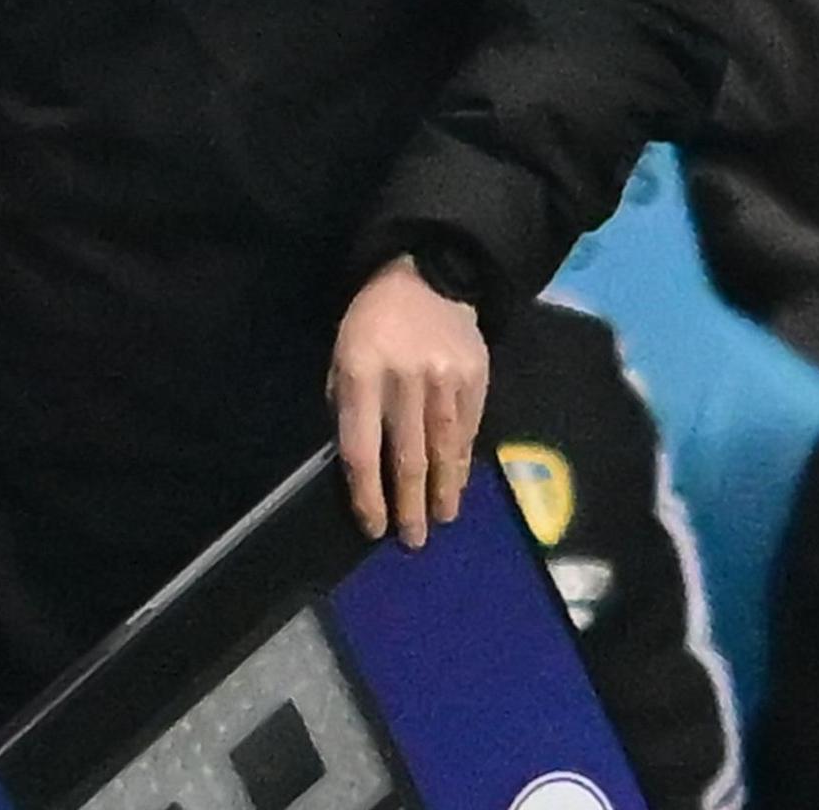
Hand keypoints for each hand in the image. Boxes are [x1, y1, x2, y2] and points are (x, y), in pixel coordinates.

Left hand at [330, 257, 486, 545]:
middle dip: (409, 505)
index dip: (367, 495)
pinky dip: (462, 462)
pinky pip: (468, 430)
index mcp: (361, 373)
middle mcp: (405, 380)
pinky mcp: (477, 377)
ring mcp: (446, 379)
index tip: (374, 527)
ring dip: (443, 492)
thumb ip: (347, 406)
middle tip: (413, 541)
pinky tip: (458, 484)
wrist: (428, 276)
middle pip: (407, 457)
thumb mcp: (342, 355)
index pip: (361, 449)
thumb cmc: (372, 322)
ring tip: (441, 521)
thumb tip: (359, 466)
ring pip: (444, 449)